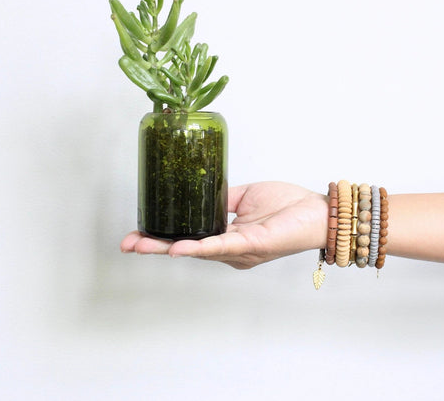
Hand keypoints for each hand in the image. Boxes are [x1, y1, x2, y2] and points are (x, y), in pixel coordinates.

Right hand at [120, 181, 327, 268]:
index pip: (189, 238)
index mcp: (229, 238)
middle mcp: (231, 250)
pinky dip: (198, 248)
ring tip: (140, 245)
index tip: (137, 235)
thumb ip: (223, 200)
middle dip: (154, 247)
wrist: (317, 211)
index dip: (163, 238)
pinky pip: (221, 247)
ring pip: (197, 250)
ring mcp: (240, 251)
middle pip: (186, 248)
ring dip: (166, 248)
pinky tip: (178, 248)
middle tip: (126, 244)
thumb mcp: (246, 197)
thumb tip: (201, 192)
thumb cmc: (288, 206)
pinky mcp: (251, 245)